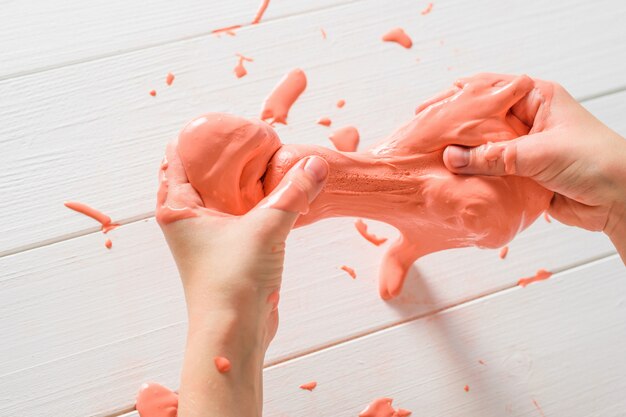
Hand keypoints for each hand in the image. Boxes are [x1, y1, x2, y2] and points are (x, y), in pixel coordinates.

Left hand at [157, 140, 327, 416]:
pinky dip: (250, 201)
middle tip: (244, 136)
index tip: (218, 121)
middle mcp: (187, 220)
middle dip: (219, 155)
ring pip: (219, 195)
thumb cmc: (231, 284)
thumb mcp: (266, 228)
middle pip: (198, 174)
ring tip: (260, 160)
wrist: (234, 333)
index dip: (195, 136)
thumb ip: (293, 193)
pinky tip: (272, 193)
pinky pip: (236, 214)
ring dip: (237, 179)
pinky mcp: (226, 250)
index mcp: (178, 208)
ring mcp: (206, 237)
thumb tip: (315, 165)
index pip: (176, 158)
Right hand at [442, 79, 625, 259]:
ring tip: (433, 159)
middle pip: (482, 120)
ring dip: (463, 156)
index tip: (429, 110)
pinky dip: (475, 176)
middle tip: (425, 135)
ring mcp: (524, 148)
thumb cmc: (597, 161)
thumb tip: (452, 157)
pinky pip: (491, 172)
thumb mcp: (540, 152)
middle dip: (455, 128)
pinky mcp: (522, 174)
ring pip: (484, 148)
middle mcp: (528, 120)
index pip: (489, 90)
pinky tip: (455, 180)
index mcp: (536, 99)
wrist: (620, 200)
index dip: (457, 97)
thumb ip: (493, 156)